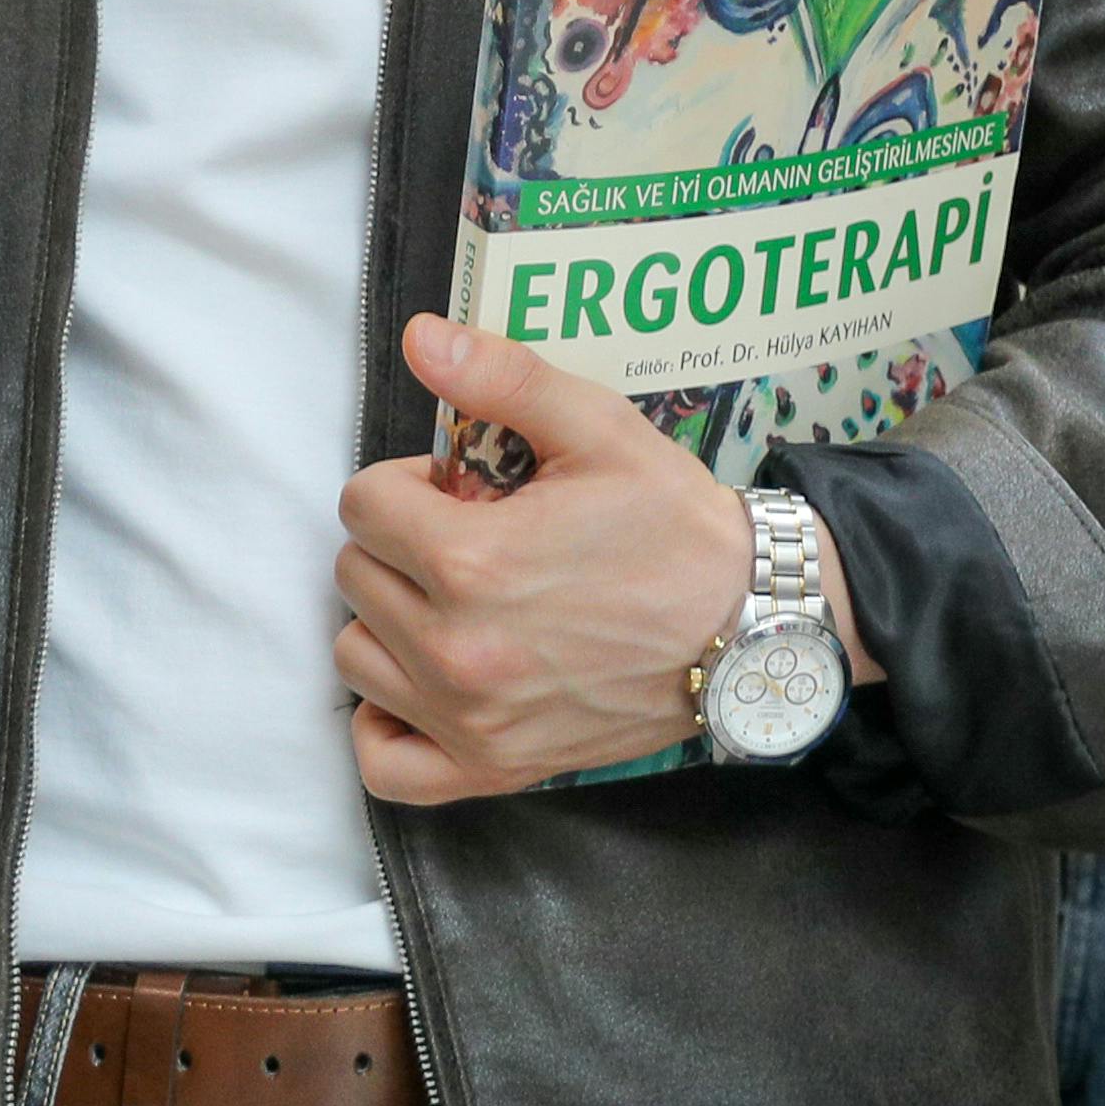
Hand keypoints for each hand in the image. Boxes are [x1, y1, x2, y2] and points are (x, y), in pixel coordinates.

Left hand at [332, 317, 780, 800]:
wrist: (749, 625)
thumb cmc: (675, 527)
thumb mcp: (599, 428)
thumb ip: (502, 378)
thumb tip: (422, 337)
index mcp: (472, 561)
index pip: (361, 505)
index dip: (406, 483)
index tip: (458, 490)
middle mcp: (456, 650)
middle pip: (355, 575)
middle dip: (401, 543)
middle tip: (472, 539)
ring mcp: (469, 719)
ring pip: (356, 656)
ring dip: (390, 621)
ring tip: (456, 602)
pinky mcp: (490, 768)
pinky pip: (384, 764)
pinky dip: (388, 722)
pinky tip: (424, 682)